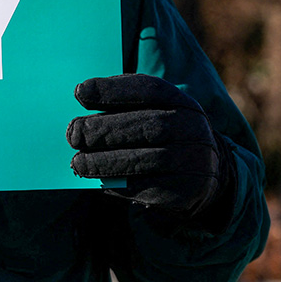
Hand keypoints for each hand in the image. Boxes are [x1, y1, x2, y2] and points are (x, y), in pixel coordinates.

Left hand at [66, 74, 233, 221]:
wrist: (207, 172)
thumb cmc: (163, 135)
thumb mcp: (153, 112)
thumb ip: (122, 107)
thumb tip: (80, 104)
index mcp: (181, 101)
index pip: (150, 89)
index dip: (113, 89)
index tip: (79, 92)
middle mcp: (193, 128)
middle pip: (147, 126)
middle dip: (104, 129)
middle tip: (73, 134)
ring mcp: (194, 161)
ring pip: (146, 161)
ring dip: (105, 162)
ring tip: (78, 162)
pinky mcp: (187, 192)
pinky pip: (149, 189)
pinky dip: (118, 185)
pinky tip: (97, 181)